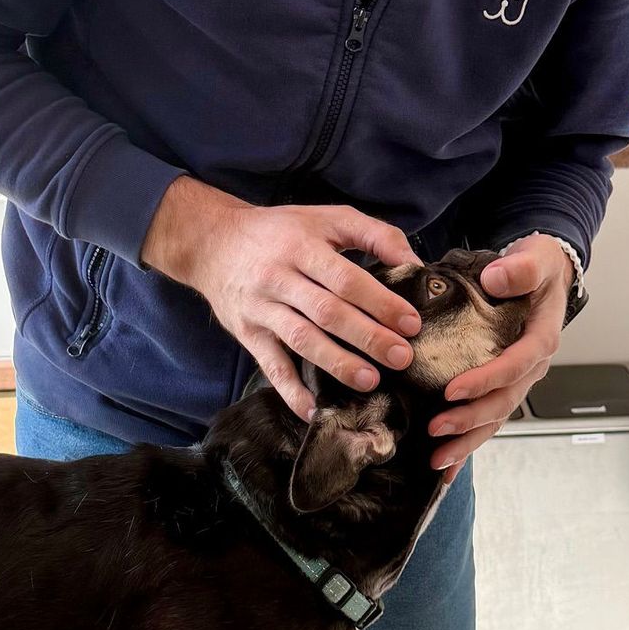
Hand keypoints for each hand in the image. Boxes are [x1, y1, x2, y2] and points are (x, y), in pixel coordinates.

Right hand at [141, 177, 421, 420]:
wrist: (213, 242)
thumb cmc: (282, 230)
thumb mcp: (327, 218)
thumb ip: (375, 235)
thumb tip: (415, 265)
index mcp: (302, 246)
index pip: (346, 278)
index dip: (380, 302)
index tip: (411, 323)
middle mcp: (278, 277)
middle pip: (327, 312)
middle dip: (367, 337)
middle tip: (401, 357)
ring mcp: (261, 308)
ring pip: (301, 340)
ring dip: (337, 364)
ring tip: (370, 381)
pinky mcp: (247, 333)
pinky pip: (271, 366)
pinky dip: (291, 391)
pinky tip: (314, 411)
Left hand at [427, 236, 572, 474]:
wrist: (543, 274)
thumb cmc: (538, 266)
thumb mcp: (534, 257)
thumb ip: (520, 268)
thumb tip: (495, 278)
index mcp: (540, 338)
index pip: (514, 365)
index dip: (486, 380)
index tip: (452, 391)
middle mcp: (531, 365)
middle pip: (504, 401)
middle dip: (470, 420)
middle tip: (436, 429)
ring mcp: (518, 379)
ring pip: (495, 417)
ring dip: (467, 440)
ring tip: (437, 460)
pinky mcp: (502, 383)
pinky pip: (487, 417)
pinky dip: (468, 441)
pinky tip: (445, 466)